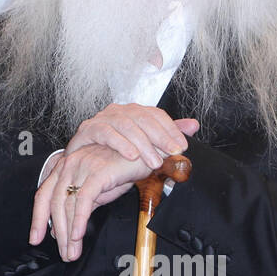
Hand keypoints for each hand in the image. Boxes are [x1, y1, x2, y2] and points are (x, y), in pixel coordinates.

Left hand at [30, 143, 149, 261]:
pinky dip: (79, 220)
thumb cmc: (123, 167)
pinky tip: (78, 235)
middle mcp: (69, 165)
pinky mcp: (97, 172)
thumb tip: (68, 225)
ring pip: (68, 204)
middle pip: (53, 203)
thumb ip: (82, 203)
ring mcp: (82, 167)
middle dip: (57, 232)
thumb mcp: (99, 188)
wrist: (145, 151)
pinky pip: (83, 200)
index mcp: (65, 167)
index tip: (35, 239)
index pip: (44, 195)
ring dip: (68, 233)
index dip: (38, 218)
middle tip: (64, 254)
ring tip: (72, 252)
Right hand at [67, 104, 197, 168]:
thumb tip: (194, 125)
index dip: (171, 129)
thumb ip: (167, 134)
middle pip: (142, 117)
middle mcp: (118, 111)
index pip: (156, 114)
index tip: (182, 147)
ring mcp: (101, 118)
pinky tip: (131, 155)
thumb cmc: (114, 155)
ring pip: (125, 124)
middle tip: (172, 153)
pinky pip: (105, 132)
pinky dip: (119, 143)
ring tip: (154, 162)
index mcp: (133, 112)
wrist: (82, 164)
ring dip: (142, 143)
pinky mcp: (87, 129)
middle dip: (160, 137)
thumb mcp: (145, 146)